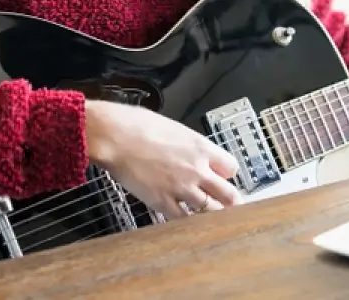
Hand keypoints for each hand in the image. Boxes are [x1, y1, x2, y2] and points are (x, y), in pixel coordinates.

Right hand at [84, 100, 242, 219]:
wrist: (117, 137)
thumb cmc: (141, 126)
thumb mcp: (177, 130)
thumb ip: (192, 146)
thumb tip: (197, 154)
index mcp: (202, 148)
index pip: (231, 167)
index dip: (229, 174)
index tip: (225, 178)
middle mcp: (197, 169)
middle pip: (228, 194)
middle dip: (231, 201)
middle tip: (231, 206)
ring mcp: (181, 188)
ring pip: (209, 210)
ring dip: (212, 214)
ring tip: (213, 218)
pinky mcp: (162, 202)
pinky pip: (183, 219)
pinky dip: (187, 222)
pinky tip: (187, 222)